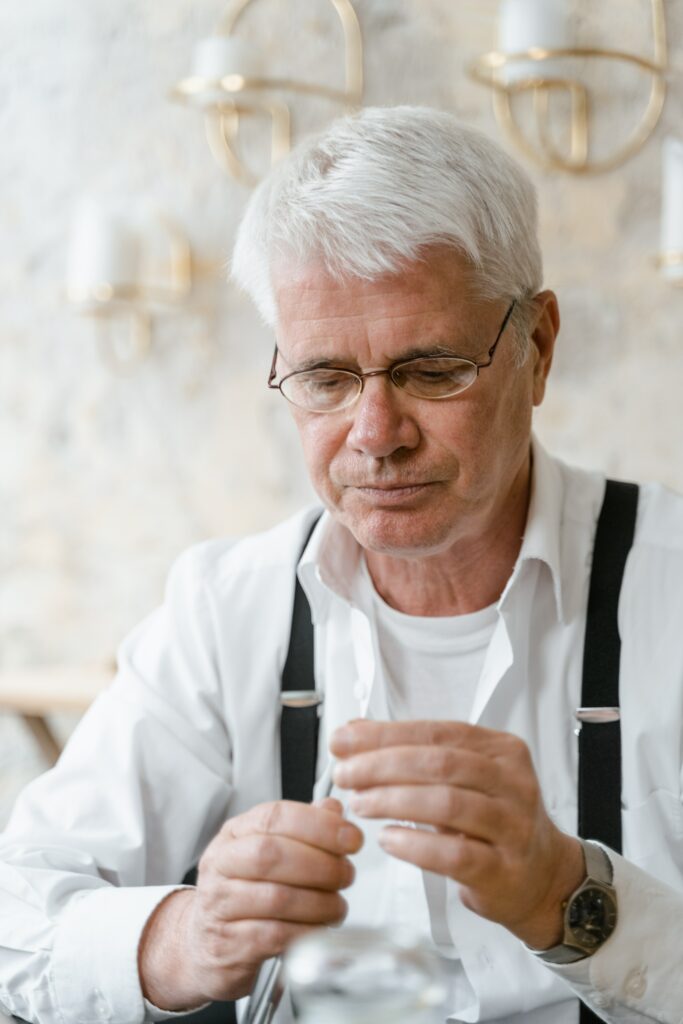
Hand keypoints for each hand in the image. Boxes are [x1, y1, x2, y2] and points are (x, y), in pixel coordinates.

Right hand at [138, 797, 362, 1008]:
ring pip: (277, 898)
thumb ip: (301, 828)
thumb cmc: (241, 892)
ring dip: (320, 901)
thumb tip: (333, 809)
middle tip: (346, 874)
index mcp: (234, 834)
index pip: (274, 817)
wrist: (202, 944)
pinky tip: (320, 928)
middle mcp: (221, 865)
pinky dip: (306, 931)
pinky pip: (275, 935)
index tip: (351, 838)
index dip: (318, 824)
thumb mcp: (265, 851)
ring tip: (337, 905)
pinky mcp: (229, 945)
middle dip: (322, 864)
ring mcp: (220, 906)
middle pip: (272, 855)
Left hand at [330, 720, 583, 948]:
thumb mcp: (459, 778)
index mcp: (501, 749)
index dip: (385, 735)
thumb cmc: (492, 821)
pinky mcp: (505, 870)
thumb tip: (353, 732)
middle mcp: (513, 782)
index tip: (343, 740)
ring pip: (448, 803)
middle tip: (345, 774)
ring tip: (359, 804)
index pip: (436, 732)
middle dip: (382, 765)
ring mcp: (513, 827)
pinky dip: (416, 845)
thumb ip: (411, 752)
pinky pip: (456, 854)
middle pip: (440, 763)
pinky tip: (388, 840)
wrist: (542, 878)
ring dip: (393, 801)